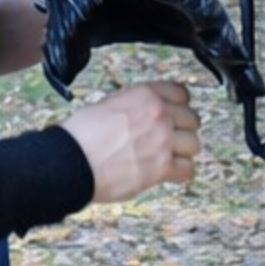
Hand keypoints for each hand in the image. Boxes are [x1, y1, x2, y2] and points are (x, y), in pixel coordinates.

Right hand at [61, 80, 200, 203]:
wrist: (71, 161)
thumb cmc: (81, 135)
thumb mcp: (109, 104)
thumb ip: (135, 107)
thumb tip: (144, 115)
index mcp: (145, 94)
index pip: (181, 93)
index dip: (178, 106)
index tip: (174, 114)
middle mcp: (159, 114)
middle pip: (192, 119)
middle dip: (183, 129)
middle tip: (171, 138)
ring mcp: (163, 140)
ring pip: (193, 144)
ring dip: (183, 151)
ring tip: (168, 156)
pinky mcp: (162, 167)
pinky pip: (187, 169)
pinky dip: (180, 172)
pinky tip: (169, 172)